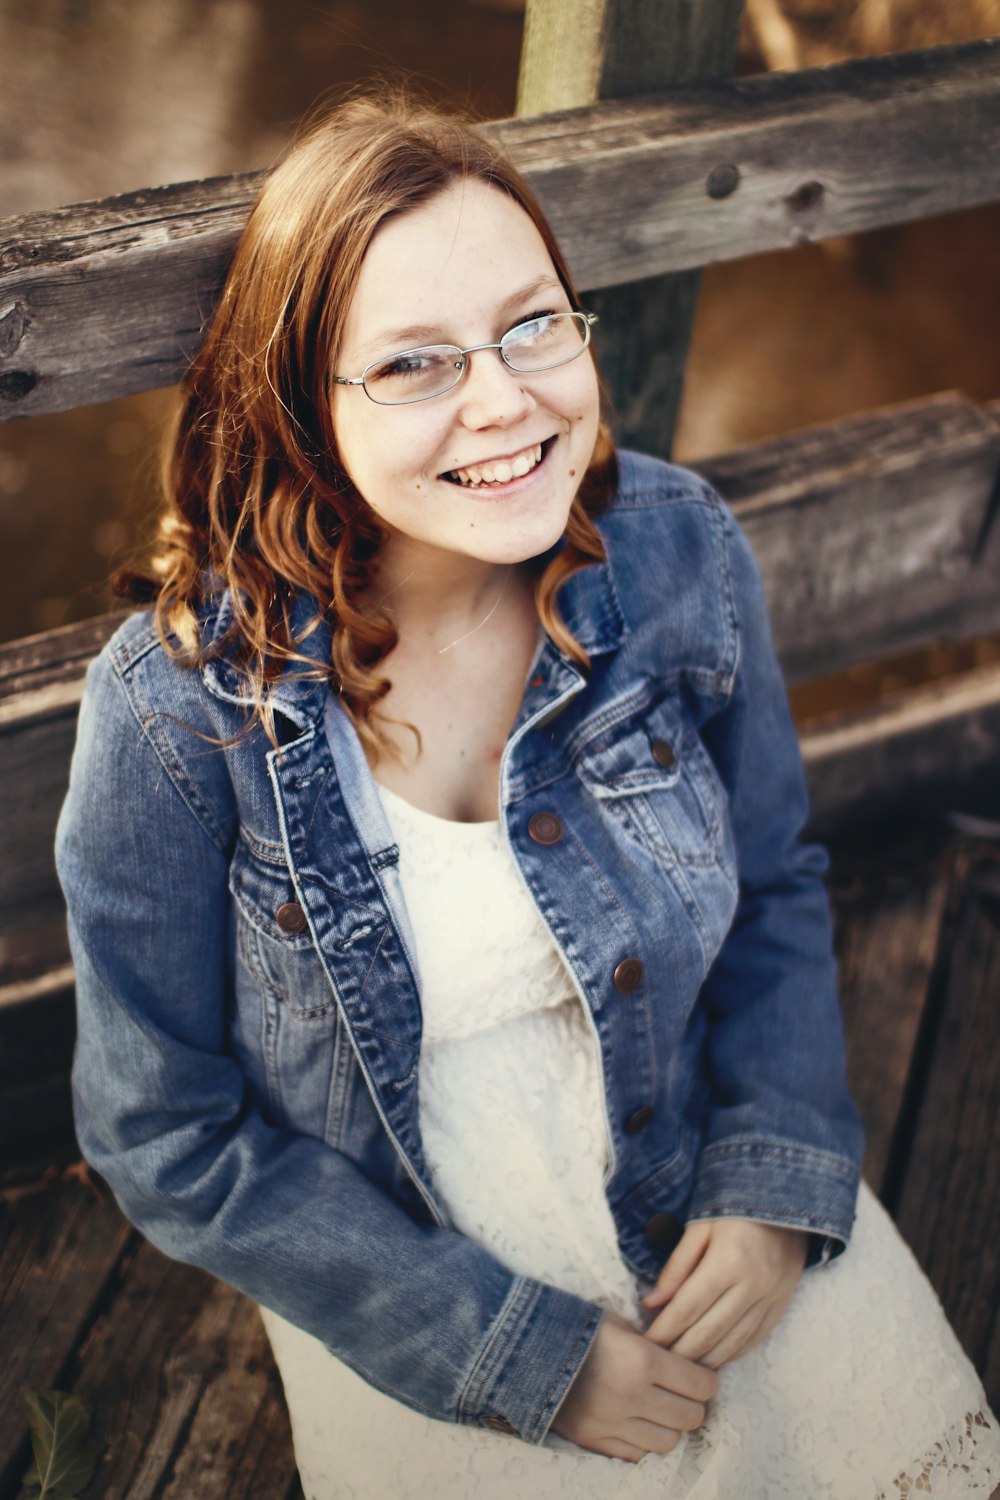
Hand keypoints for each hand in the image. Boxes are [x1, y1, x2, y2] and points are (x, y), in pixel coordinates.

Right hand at [551, 1312, 718, 1462]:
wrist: (524, 1347)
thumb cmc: (576, 1326)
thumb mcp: (618, 1322)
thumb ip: (652, 1342)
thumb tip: (683, 1355)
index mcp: (642, 1359)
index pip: (700, 1384)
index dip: (707, 1381)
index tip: (703, 1376)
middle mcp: (632, 1396)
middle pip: (690, 1417)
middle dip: (694, 1405)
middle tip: (685, 1394)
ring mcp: (612, 1423)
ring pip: (668, 1442)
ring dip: (669, 1426)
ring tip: (660, 1410)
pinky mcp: (594, 1441)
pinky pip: (636, 1455)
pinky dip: (642, 1443)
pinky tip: (636, 1424)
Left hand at [642, 1218, 807, 1368]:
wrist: (785, 1200)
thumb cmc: (733, 1207)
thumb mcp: (699, 1226)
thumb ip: (676, 1266)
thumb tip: (651, 1303)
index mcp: (728, 1260)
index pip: (688, 1307)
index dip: (664, 1331)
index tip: (646, 1345)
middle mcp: (753, 1284)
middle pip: (709, 1332)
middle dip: (680, 1353)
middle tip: (659, 1364)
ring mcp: (771, 1297)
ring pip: (733, 1343)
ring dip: (705, 1360)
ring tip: (682, 1367)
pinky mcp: (783, 1303)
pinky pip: (755, 1339)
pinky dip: (732, 1354)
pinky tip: (714, 1359)